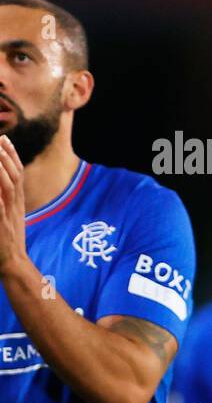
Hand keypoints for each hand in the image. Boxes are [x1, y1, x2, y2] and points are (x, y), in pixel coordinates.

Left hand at [0, 135, 27, 273]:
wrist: (12, 263)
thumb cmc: (6, 242)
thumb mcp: (7, 217)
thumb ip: (5, 202)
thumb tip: (2, 191)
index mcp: (17, 202)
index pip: (18, 174)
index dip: (11, 155)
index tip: (3, 139)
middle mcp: (15, 205)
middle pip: (14, 175)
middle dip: (5, 156)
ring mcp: (9, 213)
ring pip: (9, 186)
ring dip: (2, 168)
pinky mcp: (1, 223)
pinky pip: (0, 205)